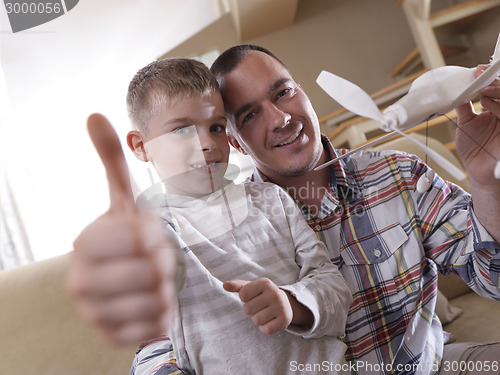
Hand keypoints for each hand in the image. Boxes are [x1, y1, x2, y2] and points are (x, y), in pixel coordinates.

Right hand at [66, 114, 179, 344]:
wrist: (124, 279)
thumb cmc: (129, 237)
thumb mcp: (125, 199)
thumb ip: (111, 159)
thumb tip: (94, 114)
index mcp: (84, 244)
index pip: (142, 238)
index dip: (155, 233)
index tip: (146, 234)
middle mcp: (80, 281)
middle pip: (154, 270)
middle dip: (164, 262)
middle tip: (151, 259)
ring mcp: (93, 314)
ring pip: (158, 299)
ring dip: (166, 287)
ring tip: (150, 280)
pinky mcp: (111, 337)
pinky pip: (156, 326)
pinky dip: (163, 313)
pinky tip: (148, 302)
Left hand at [223, 278, 294, 334]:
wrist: (286, 304)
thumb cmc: (262, 295)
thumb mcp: (251, 287)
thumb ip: (237, 286)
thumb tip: (224, 285)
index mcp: (265, 283)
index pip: (243, 295)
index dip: (245, 298)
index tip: (252, 297)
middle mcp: (274, 293)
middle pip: (248, 309)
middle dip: (250, 310)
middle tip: (259, 307)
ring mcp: (281, 307)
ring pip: (256, 320)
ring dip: (257, 319)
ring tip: (264, 313)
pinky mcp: (284, 321)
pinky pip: (265, 329)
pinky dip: (264, 328)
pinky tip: (270, 320)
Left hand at [455, 65, 499, 185]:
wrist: (478, 173)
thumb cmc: (475, 149)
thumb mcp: (467, 123)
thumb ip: (464, 105)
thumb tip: (455, 89)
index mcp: (499, 107)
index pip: (499, 87)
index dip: (491, 76)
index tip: (479, 68)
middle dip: (495, 80)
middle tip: (480, 74)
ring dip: (497, 89)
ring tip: (482, 88)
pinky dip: (498, 106)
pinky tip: (485, 103)